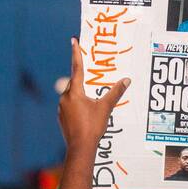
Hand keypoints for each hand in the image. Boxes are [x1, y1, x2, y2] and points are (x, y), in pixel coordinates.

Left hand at [57, 37, 129, 152]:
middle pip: (74, 83)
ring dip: (80, 94)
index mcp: (75, 92)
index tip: (73, 40)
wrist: (80, 148)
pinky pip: (69, 106)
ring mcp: (61, 109)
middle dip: (82, 79)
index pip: (76, 68)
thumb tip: (126, 80)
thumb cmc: (92, 127)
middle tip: (90, 76)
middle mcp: (65, 97)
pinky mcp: (61, 118)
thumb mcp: (105, 108)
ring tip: (91, 102)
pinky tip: (85, 114)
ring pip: (71, 95)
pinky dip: (77, 106)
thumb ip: (115, 92)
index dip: (76, 53)